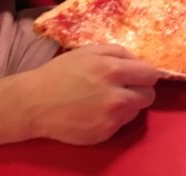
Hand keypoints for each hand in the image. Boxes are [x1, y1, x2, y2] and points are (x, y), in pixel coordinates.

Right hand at [25, 45, 159, 144]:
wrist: (36, 102)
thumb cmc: (61, 72)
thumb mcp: (88, 51)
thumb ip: (117, 51)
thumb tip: (137, 60)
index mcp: (114, 70)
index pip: (150, 74)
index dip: (145, 73)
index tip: (138, 74)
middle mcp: (117, 96)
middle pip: (149, 95)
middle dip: (140, 89)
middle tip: (125, 87)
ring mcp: (111, 118)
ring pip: (136, 111)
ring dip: (127, 104)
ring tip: (106, 99)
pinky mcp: (104, 134)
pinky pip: (121, 124)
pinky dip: (114, 117)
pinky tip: (96, 111)